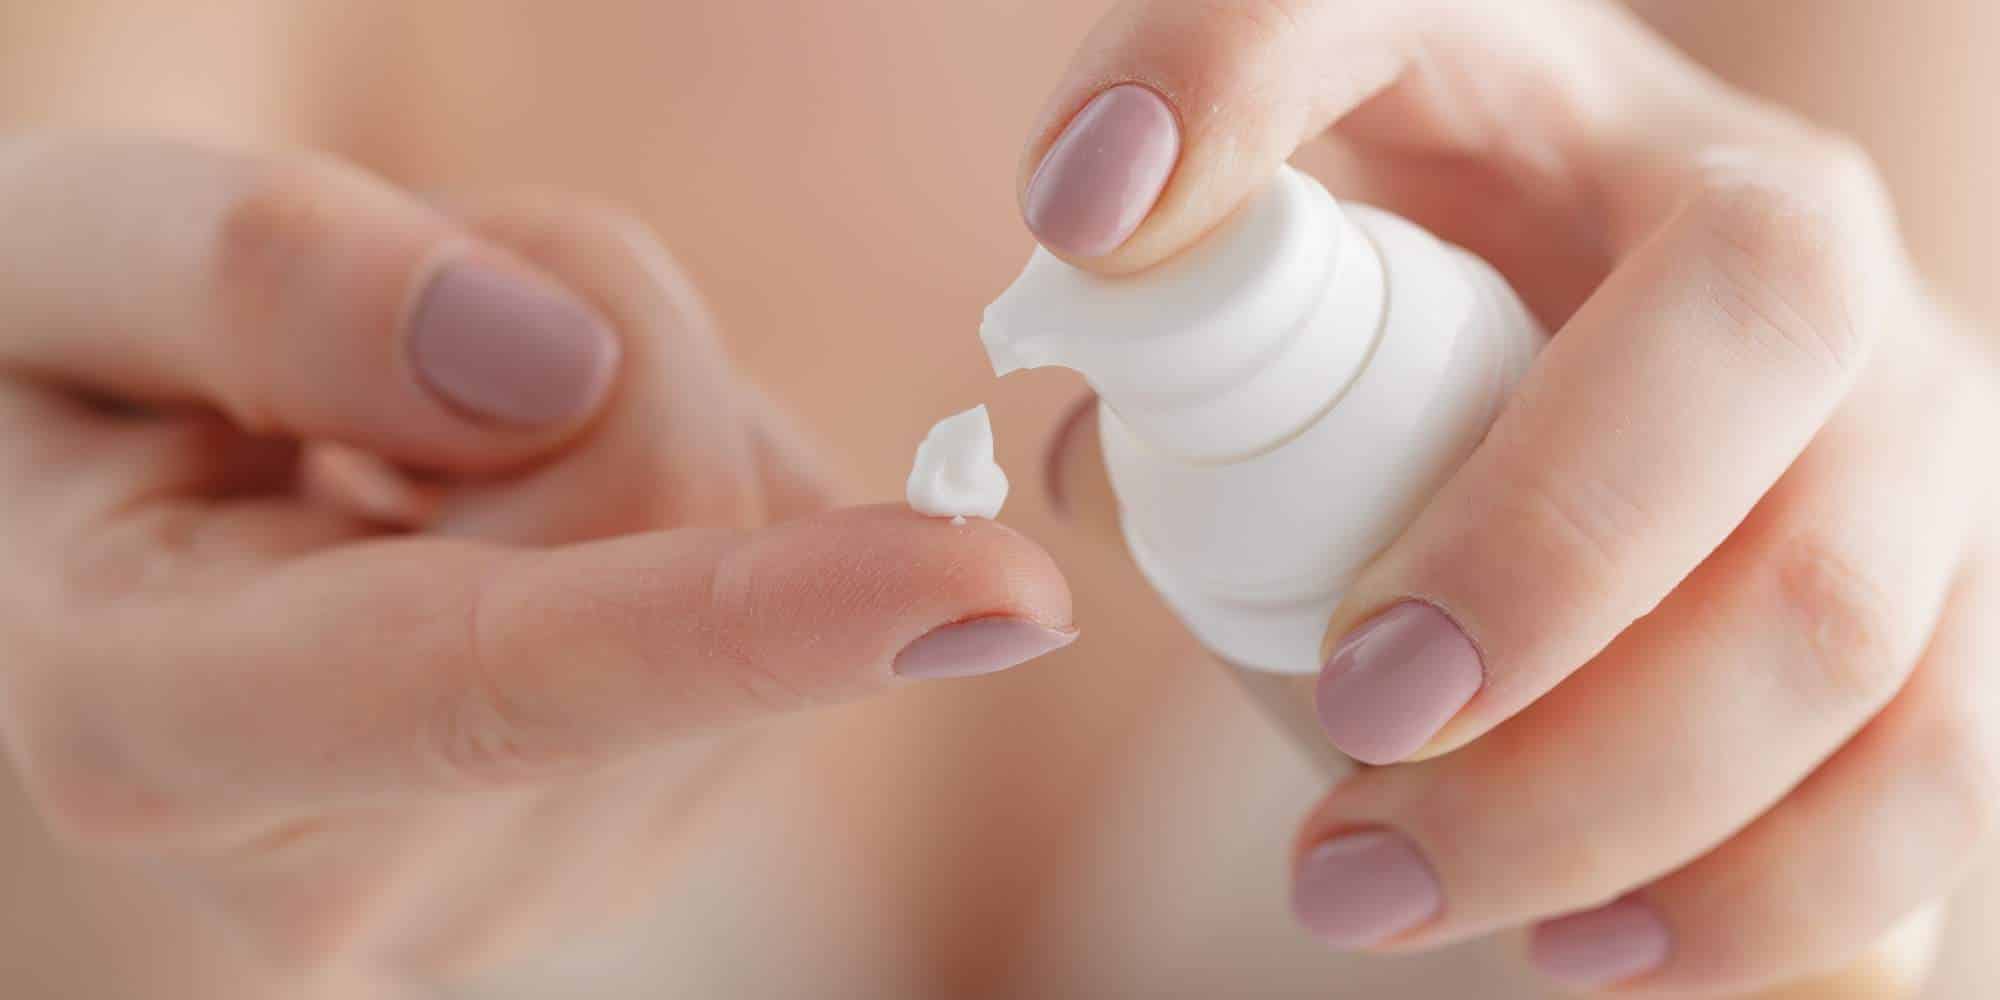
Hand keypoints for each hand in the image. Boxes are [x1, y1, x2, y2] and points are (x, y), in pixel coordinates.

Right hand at [0, 135, 1073, 983]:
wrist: (79, 512)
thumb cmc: (54, 376)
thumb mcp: (55, 260)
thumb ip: (256, 280)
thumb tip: (546, 372)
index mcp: (156, 725)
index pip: (494, 678)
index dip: (746, 625)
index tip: (990, 589)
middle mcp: (343, 869)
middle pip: (677, 535)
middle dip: (606, 349)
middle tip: (418, 325)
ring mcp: (503, 883)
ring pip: (756, 563)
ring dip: (638, 425)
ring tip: (428, 445)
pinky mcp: (613, 842)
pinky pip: (784, 612)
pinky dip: (686, 512)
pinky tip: (511, 523)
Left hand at [1032, 1, 1997, 993]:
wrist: (1573, 197)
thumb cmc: (1451, 143)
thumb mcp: (1354, 44)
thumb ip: (1227, 68)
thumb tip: (1093, 209)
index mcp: (1745, 197)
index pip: (1726, 323)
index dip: (1552, 537)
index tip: (1356, 686)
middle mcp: (1874, 343)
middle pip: (1812, 584)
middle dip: (1575, 761)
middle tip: (1348, 855)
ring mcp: (1929, 486)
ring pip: (1882, 715)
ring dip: (1659, 867)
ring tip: (1417, 907)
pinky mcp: (1934, 608)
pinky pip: (1928, 792)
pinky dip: (1775, 906)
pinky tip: (1593, 947)